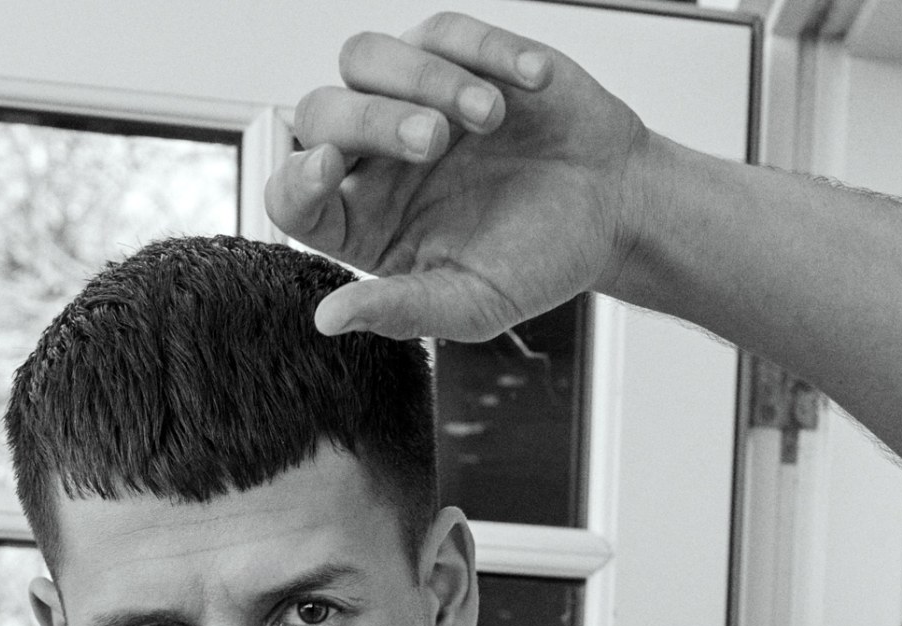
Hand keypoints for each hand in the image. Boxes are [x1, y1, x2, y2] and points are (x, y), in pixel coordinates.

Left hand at [265, 14, 649, 342]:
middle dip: (372, 121)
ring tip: (489, 117)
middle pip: (322, 112)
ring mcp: (411, 96)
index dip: (296, 179)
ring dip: (421, 78)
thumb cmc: (537, 262)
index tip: (326, 168)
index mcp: (363, 221)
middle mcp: (372, 156)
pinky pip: (446, 30)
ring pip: (364, 57)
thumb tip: (328, 320)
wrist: (609, 209)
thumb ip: (403, 311)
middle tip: (435, 143)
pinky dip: (487, 52)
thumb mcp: (473, 304)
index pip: (293, 196)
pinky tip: (531, 84)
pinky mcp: (457, 54)